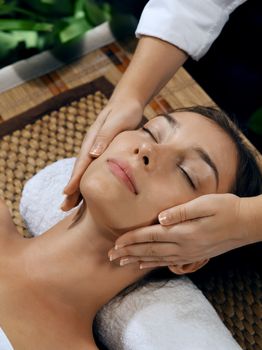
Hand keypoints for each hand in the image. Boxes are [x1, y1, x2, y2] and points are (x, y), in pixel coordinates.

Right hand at [61, 97, 142, 210]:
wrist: (127, 102)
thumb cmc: (124, 112)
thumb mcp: (117, 122)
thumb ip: (105, 137)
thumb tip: (92, 154)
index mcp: (92, 141)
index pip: (82, 164)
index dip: (75, 179)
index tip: (67, 193)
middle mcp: (91, 147)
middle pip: (80, 171)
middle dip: (72, 190)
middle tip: (64, 208)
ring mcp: (96, 151)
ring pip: (85, 173)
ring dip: (78, 189)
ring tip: (71, 205)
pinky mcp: (103, 153)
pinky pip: (94, 171)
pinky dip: (90, 182)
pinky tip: (90, 192)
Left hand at [108, 193, 254, 269]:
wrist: (246, 224)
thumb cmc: (226, 208)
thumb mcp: (205, 204)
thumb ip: (181, 211)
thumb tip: (160, 218)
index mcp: (183, 232)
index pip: (150, 236)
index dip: (132, 240)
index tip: (116, 243)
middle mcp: (183, 246)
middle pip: (149, 250)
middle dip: (128, 253)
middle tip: (110, 257)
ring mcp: (188, 253)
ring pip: (156, 259)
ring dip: (137, 260)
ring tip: (121, 263)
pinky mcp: (193, 255)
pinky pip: (168, 262)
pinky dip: (153, 264)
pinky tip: (144, 266)